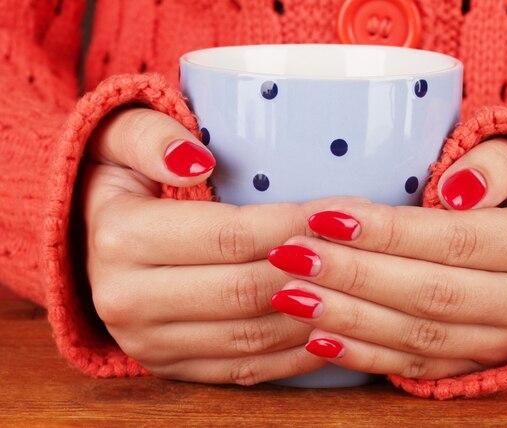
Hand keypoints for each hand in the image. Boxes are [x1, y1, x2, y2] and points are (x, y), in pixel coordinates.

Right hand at [83, 107, 344, 383]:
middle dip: (314, 269)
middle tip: (362, 249)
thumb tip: (195, 160)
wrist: (88, 243)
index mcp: (122, 238)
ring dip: (313, 314)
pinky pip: (242, 368)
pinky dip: (292, 354)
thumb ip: (152, 136)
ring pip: (252, 336)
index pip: (231, 235)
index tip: (342, 212)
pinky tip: (329, 331)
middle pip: (248, 290)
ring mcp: (148, 343)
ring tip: (356, 288)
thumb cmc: (123, 183)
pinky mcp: (170, 366)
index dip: (294, 224)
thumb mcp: (119, 140)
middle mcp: (127, 300)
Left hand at [266, 137, 506, 378]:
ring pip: (417, 335)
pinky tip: (319, 341)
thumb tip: (455, 191)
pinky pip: (419, 367)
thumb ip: (496, 164)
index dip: (385, 232)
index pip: (450, 240)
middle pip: (427, 292)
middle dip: (352, 276)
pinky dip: (366, 357)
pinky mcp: (477, 363)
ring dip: (349, 318)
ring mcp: (502, 341)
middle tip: (290, 257)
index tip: (322, 217)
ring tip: (289, 296)